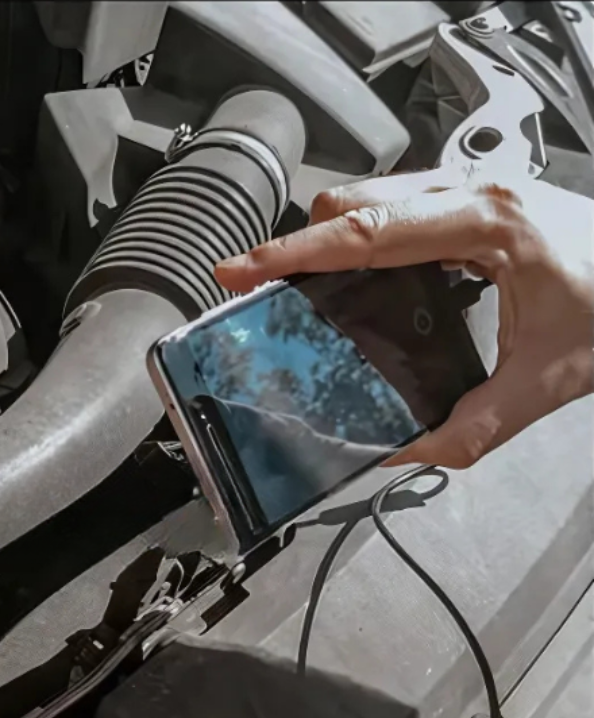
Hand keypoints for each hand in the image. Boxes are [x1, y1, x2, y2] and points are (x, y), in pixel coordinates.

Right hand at [215, 169, 593, 466]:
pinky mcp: (476, 202)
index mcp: (487, 224)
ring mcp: (475, 191)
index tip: (240, 270)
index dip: (292, 253)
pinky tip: (360, 280)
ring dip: (329, 238)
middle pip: (355, 202)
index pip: (365, 232)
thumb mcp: (548, 380)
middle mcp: (476, 193)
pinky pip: (398, 206)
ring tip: (300, 287)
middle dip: (300, 244)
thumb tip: (403, 454)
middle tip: (262, 289)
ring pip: (373, 197)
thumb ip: (474, 428)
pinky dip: (363, 238)